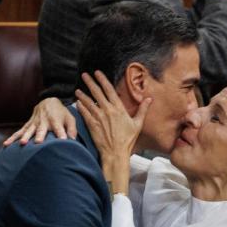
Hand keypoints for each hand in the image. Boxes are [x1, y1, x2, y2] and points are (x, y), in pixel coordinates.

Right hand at [3, 97, 76, 145]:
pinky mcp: (28, 124)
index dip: (61, 134)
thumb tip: (73, 141)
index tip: (63, 141)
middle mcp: (43, 121)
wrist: (48, 100)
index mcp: (55, 120)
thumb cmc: (61, 113)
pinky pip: (19, 131)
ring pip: (28, 131)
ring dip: (25, 137)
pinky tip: (6, 144)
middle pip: (41, 130)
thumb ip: (72, 129)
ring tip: (22, 143)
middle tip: (38, 142)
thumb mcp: (70, 118)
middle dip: (39, 136)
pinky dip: (13, 138)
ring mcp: (34, 123)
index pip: (59, 128)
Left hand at [75, 71, 151, 191]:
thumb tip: (149, 99)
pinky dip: (81, 107)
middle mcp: (108, 111)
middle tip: (85, 75)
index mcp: (118, 109)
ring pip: (89, 102)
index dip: (102, 79)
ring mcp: (99, 118)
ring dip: (83, 95)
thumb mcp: (137, 124)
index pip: (109, 90)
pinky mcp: (92, 125)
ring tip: (78, 89)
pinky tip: (77, 103)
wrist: (116, 153)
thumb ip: (142, 110)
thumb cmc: (127, 140)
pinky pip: (85, 113)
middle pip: (97, 93)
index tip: (97, 73)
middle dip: (90, 82)